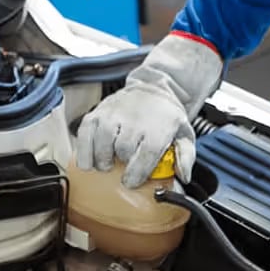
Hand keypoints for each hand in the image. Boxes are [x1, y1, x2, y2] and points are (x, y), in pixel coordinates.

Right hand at [75, 31, 222, 187]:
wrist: (153, 88)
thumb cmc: (166, 116)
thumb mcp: (184, 133)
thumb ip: (186, 156)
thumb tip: (183, 176)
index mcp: (158, 127)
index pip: (146, 154)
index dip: (137, 173)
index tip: (132, 182)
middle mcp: (135, 119)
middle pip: (123, 149)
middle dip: (121, 165)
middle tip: (123, 171)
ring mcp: (114, 114)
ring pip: (102, 141)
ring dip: (102, 159)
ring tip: (107, 165)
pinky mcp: (98, 112)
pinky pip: (85, 133)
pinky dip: (83, 150)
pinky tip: (88, 162)